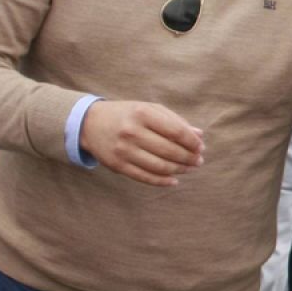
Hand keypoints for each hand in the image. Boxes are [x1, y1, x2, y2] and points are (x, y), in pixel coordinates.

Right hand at [78, 100, 202, 186]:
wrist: (90, 123)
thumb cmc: (128, 114)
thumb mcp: (150, 109)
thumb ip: (175, 121)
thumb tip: (199, 136)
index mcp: (143, 114)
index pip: (176, 131)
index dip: (192, 142)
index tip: (201, 147)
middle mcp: (132, 132)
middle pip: (169, 150)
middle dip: (188, 158)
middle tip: (199, 161)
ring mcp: (123, 150)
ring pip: (159, 166)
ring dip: (179, 170)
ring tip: (189, 169)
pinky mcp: (117, 165)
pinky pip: (144, 177)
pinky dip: (162, 181)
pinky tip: (174, 181)